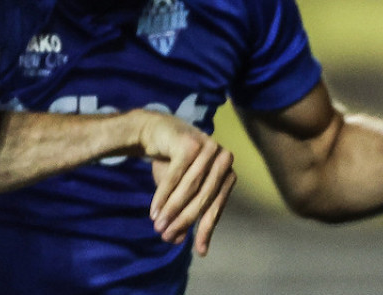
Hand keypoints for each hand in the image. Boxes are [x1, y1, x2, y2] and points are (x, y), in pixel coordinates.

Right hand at [137, 112, 235, 256]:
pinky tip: (155, 210)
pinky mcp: (190, 143)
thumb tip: (179, 241)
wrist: (155, 130)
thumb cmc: (172, 163)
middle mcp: (223, 159)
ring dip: (172, 210)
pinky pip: (176, 175)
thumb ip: (183, 213)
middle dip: (184, 220)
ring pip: (190, 188)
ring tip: (158, 226)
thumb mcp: (178, 193)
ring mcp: (209, 148)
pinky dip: (164, 195)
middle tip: (167, 236)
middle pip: (204, 198)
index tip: (200, 251)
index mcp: (227, 173)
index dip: (207, 229)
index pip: (218, 206)